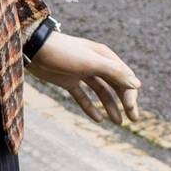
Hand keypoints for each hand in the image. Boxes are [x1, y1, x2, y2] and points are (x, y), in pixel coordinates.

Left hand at [26, 31, 141, 125]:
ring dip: (110, 106)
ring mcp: (81, 72)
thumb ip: (113, 72)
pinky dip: (90, 107)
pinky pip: (83, 96)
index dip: (130, 94)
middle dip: (125, 101)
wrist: (34, 49)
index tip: (131, 110)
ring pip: (101, 91)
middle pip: (115, 84)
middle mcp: (95, 64)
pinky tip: (98, 119)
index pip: (125, 77)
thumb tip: (136, 84)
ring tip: (118, 122)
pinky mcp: (68, 80)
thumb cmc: (64, 52)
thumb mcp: (90, 62)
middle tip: (133, 119)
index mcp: (104, 56)